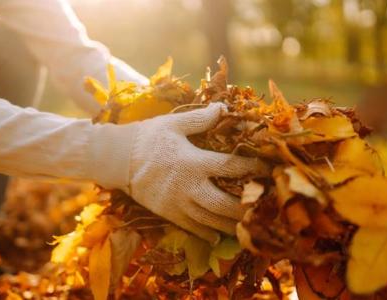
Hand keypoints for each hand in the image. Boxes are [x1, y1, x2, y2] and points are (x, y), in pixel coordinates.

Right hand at [127, 103, 268, 243]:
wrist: (118, 159)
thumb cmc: (148, 138)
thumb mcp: (174, 124)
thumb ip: (200, 119)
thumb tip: (224, 108)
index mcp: (193, 161)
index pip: (231, 167)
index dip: (252, 169)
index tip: (268, 170)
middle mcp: (189, 186)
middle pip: (225, 203)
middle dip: (247, 207)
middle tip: (264, 207)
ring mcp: (178, 204)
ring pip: (211, 221)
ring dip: (232, 224)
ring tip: (249, 226)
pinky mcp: (169, 214)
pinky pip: (193, 229)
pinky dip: (208, 234)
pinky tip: (220, 236)